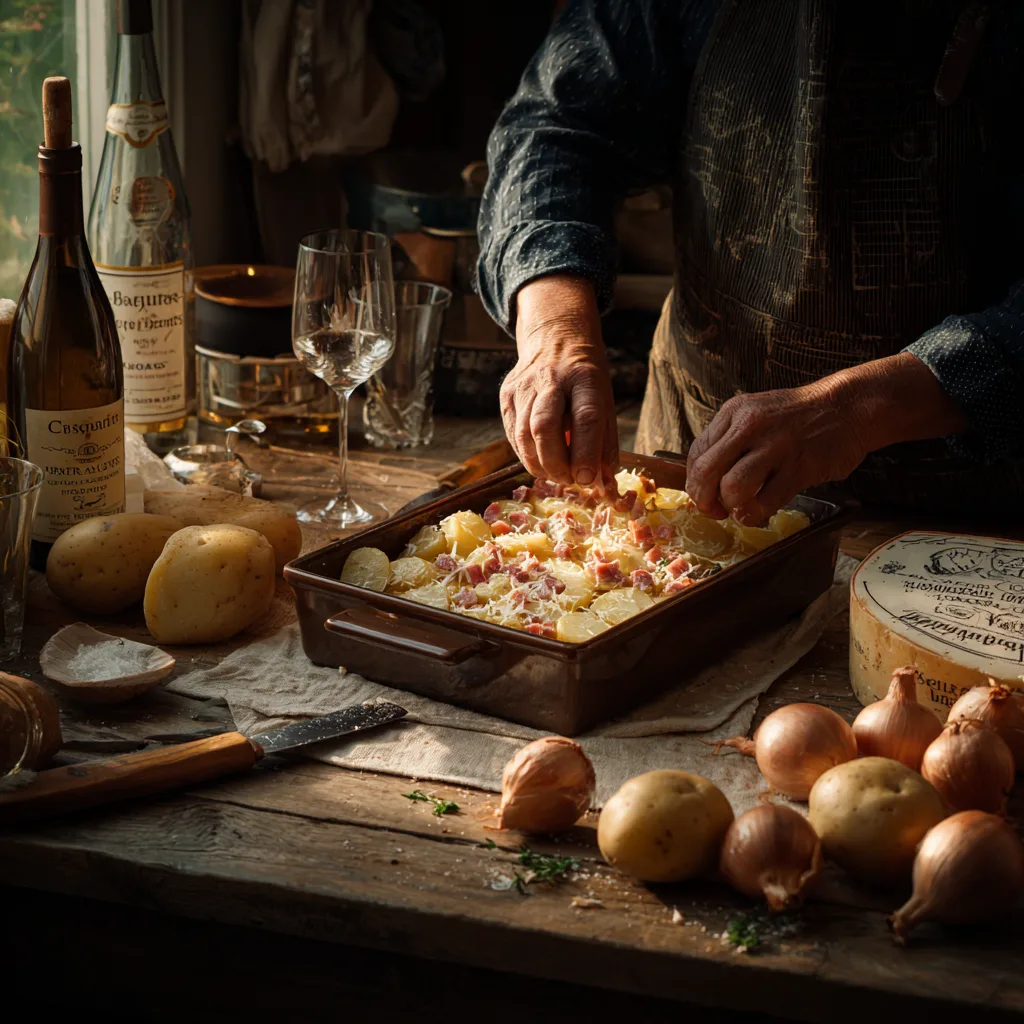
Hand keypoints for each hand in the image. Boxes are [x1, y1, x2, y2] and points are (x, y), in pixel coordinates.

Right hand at [501, 275, 617, 486]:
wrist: (554, 338)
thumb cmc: (585, 380)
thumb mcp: (605, 402)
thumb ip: (605, 443)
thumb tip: (603, 485)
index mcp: (584, 378)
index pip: (585, 418)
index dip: (585, 453)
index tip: (587, 479)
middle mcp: (551, 379)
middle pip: (545, 427)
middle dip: (556, 464)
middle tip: (569, 480)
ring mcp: (524, 387)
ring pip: (525, 436)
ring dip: (541, 465)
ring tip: (557, 474)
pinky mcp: (507, 396)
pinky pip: (513, 436)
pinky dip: (527, 456)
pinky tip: (541, 460)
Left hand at [685, 353, 966, 522]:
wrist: (848, 407)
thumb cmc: (798, 418)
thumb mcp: (756, 414)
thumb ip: (730, 440)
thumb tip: (704, 478)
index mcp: (734, 413)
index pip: (697, 453)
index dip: (695, 482)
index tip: (704, 495)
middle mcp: (750, 426)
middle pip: (706, 471)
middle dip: (704, 499)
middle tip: (714, 510)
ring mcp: (776, 446)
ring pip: (732, 487)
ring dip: (731, 507)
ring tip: (740, 510)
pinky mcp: (799, 467)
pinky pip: (765, 501)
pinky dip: (755, 514)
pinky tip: (758, 512)